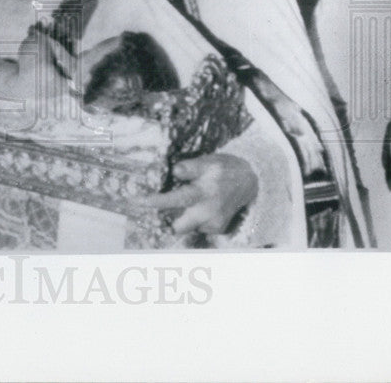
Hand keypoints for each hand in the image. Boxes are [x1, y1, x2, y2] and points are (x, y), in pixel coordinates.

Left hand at [139, 154, 257, 234]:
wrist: (250, 181)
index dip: (158, 202)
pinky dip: (193, 219)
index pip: (178, 199)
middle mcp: (209, 211)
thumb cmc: (224, 169)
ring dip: (181, 218)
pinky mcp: (218, 229)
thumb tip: (175, 170)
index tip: (140, 201)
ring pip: (186, 227)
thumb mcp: (208, 161)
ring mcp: (214, 223)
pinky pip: (196, 228)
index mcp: (204, 192)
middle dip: (168, 220)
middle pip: (179, 226)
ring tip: (189, 201)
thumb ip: (190, 167)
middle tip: (159, 207)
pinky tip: (200, 207)